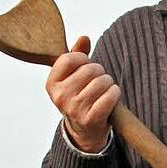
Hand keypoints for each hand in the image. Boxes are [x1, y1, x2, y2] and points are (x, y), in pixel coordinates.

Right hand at [45, 36, 121, 152]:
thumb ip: (77, 54)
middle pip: (90, 69)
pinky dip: (115, 93)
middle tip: (97, 81)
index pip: (70, 58)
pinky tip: (110, 97)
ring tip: (103, 90)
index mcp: (51, 84)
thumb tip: (84, 38)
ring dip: (108, 83)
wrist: (84, 130)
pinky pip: (111, 95)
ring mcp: (75, 109)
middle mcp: (60, 97)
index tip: (85, 66)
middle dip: (99, 71)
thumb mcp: (72, 76)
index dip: (83, 58)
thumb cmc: (79, 97)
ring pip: (103, 81)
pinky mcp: (91, 119)